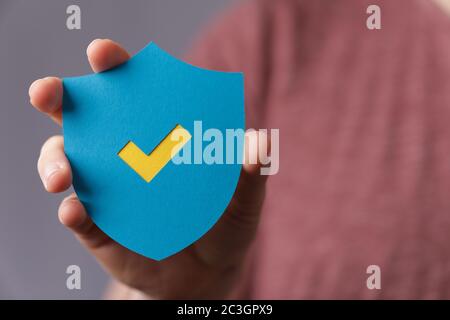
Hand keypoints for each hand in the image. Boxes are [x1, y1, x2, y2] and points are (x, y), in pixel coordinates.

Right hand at [29, 39, 267, 298]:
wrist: (207, 274)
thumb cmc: (224, 225)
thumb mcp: (243, 200)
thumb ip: (250, 173)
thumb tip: (260, 141)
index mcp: (157, 133)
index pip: (131, 91)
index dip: (114, 66)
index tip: (102, 54)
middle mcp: (122, 154)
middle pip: (82, 117)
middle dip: (58, 98)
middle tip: (47, 91)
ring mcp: (106, 190)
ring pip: (65, 163)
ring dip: (55, 162)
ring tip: (62, 175)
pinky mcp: (98, 229)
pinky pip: (78, 218)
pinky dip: (73, 213)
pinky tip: (76, 211)